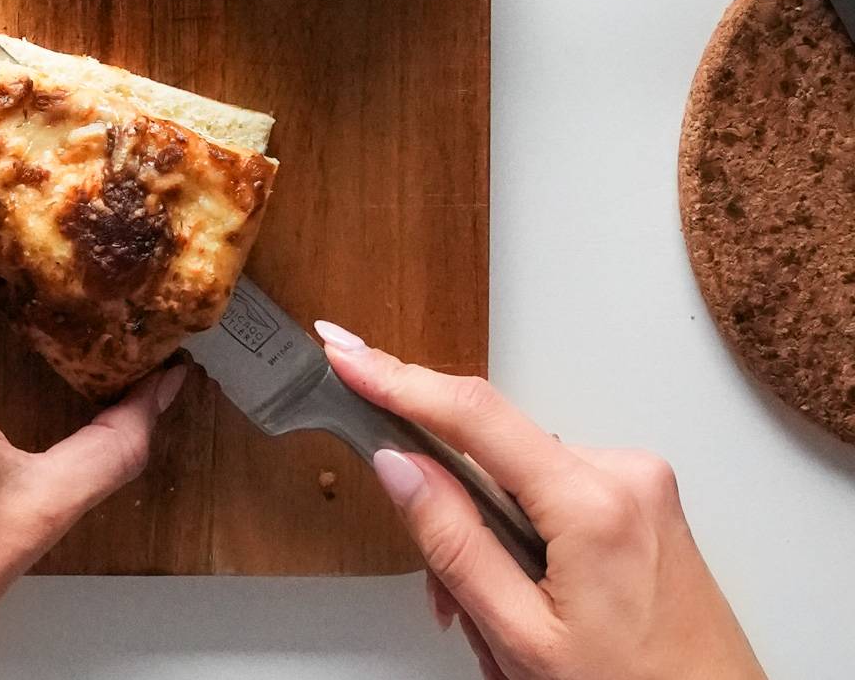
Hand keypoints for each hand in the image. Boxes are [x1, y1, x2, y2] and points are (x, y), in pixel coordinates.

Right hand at [314, 321, 765, 679]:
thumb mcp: (523, 637)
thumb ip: (454, 543)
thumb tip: (401, 467)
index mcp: (594, 503)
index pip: (473, 414)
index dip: (397, 378)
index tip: (346, 353)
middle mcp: (625, 474)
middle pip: (490, 454)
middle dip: (451, 514)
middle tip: (447, 599)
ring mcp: (639, 484)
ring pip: (517, 478)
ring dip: (490, 538)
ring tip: (502, 622)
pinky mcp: (643, 498)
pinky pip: (553, 490)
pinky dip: (525, 536)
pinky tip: (532, 595)